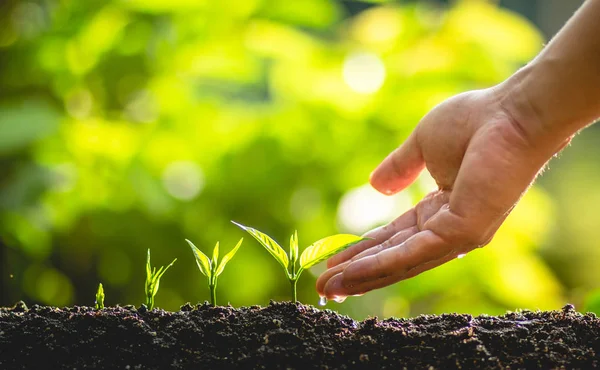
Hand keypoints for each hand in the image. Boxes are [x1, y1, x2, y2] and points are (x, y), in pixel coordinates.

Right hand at [316, 85, 569, 300]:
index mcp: (441, 209)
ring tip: (328, 288)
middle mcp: (448, 230)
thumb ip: (399, 168)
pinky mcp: (461, 234)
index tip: (333, 260)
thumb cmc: (474, 122)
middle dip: (357, 273)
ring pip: (400, 263)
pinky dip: (379, 266)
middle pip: (394, 258)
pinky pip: (412, 254)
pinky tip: (351, 275)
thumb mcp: (422, 145)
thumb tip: (375, 186)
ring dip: (362, 276)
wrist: (510, 113)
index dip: (363, 250)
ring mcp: (457, 236)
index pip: (394, 237)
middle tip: (323, 287)